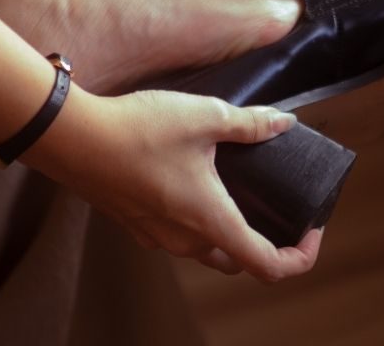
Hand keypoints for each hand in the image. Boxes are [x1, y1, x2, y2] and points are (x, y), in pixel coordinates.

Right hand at [24, 89, 324, 280]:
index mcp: (211, 221)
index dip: (300, 256)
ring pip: (206, 248)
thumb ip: (251, 124)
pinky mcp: (136, 224)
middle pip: (239, 259)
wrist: (72, 138)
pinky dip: (196, 218)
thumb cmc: (137, 130)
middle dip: (265, 241)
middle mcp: (186, 240)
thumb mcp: (206, 116)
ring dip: (228, 228)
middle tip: (278, 207)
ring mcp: (157, 237)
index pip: (269, 265)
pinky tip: (194, 178)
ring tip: (238, 186)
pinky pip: (177, 234)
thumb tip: (284, 124)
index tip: (312, 231)